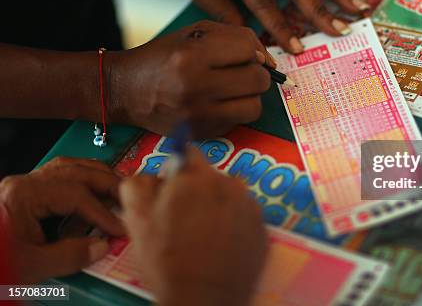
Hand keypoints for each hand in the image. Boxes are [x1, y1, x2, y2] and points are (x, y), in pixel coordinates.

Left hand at [0, 157, 123, 282]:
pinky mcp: (23, 194)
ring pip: (68, 166)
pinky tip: (93, 188)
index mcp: (23, 195)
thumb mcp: (29, 266)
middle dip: (106, 183)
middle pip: (75, 170)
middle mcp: (23, 183)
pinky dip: (81, 179)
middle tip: (129, 197)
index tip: (119, 228)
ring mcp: (22, 185)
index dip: (101, 212)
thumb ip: (69, 256)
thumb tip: (102, 246)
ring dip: (96, 175)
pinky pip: (59, 175)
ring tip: (117, 187)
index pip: (74, 195)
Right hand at [108, 20, 271, 137]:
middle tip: (241, 72)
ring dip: (250, 96)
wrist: (125, 90)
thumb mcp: (193, 34)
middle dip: (256, 73)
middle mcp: (195, 87)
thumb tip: (267, 60)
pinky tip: (218, 102)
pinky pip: (239, 122)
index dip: (252, 50)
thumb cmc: (162, 57)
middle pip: (258, 80)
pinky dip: (236, 111)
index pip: (248, 50)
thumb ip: (234, 37)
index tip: (244, 54)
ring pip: (255, 107)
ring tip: (233, 89)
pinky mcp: (201, 133)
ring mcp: (199, 115)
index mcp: (191, 56)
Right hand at [120, 147, 267, 305]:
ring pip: (230, 193)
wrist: (204, 299)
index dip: (176, 169)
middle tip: (186, 218)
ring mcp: (249, 204)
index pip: (187, 152)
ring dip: (218, 203)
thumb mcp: (137, 220)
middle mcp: (227, 183)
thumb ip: (138, 184)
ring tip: (206, 233)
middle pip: (209, 174)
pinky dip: (236, 222)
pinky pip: (246, 213)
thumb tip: (152, 173)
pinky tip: (223, 243)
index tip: (172, 189)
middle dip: (197, 188)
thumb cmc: (166, 260)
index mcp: (194, 177)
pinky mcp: (263, 225)